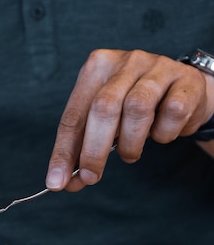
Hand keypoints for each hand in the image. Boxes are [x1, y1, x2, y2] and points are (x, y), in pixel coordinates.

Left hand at [46, 49, 213, 191]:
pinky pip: (172, 113)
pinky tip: (160, 134)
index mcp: (97, 68)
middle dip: (93, 151)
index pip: (74, 115)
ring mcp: (158, 67)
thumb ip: (84, 149)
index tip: (58, 182)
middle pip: (103, 108)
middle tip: (91, 177)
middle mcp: (126, 61)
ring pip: (137, 108)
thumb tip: (67, 182)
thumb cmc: (136, 109)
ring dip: (130, 144)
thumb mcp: (105, 124)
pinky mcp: (185, 81)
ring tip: (130, 154)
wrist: (185, 91)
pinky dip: (163, 134)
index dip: (64, 152)